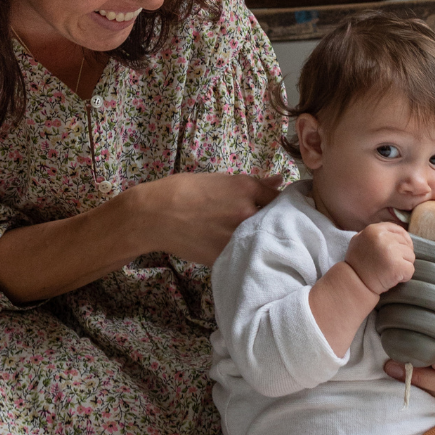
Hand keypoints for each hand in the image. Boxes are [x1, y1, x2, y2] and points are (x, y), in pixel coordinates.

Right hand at [127, 171, 280, 265]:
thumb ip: (253, 183)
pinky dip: (243, 252)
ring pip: (261, 239)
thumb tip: (279, 179)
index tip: (275, 209)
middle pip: (275, 220)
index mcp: (246, 188)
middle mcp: (247, 211)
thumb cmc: (183, 190)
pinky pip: (245, 254)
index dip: (279, 205)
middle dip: (271, 222)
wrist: (154, 215)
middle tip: (260, 224)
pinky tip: (236, 249)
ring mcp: (238, 235)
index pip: (280, 198)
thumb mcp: (219, 179)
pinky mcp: (227, 255)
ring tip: (248, 237)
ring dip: (259, 239)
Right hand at [344, 222, 414, 295]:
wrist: (352, 285)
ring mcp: (391, 252)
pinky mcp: (397, 267)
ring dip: (403, 266)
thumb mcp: (359, 241)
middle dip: (401, 256)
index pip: (398, 230)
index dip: (403, 240)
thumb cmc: (356, 265)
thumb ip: (375, 234)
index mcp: (374, 230)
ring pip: (410, 257)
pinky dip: (404, 277)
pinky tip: (392, 279)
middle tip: (387, 265)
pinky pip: (410, 270)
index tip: (401, 250)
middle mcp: (383, 238)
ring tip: (388, 272)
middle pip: (406, 245)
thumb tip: (394, 234)